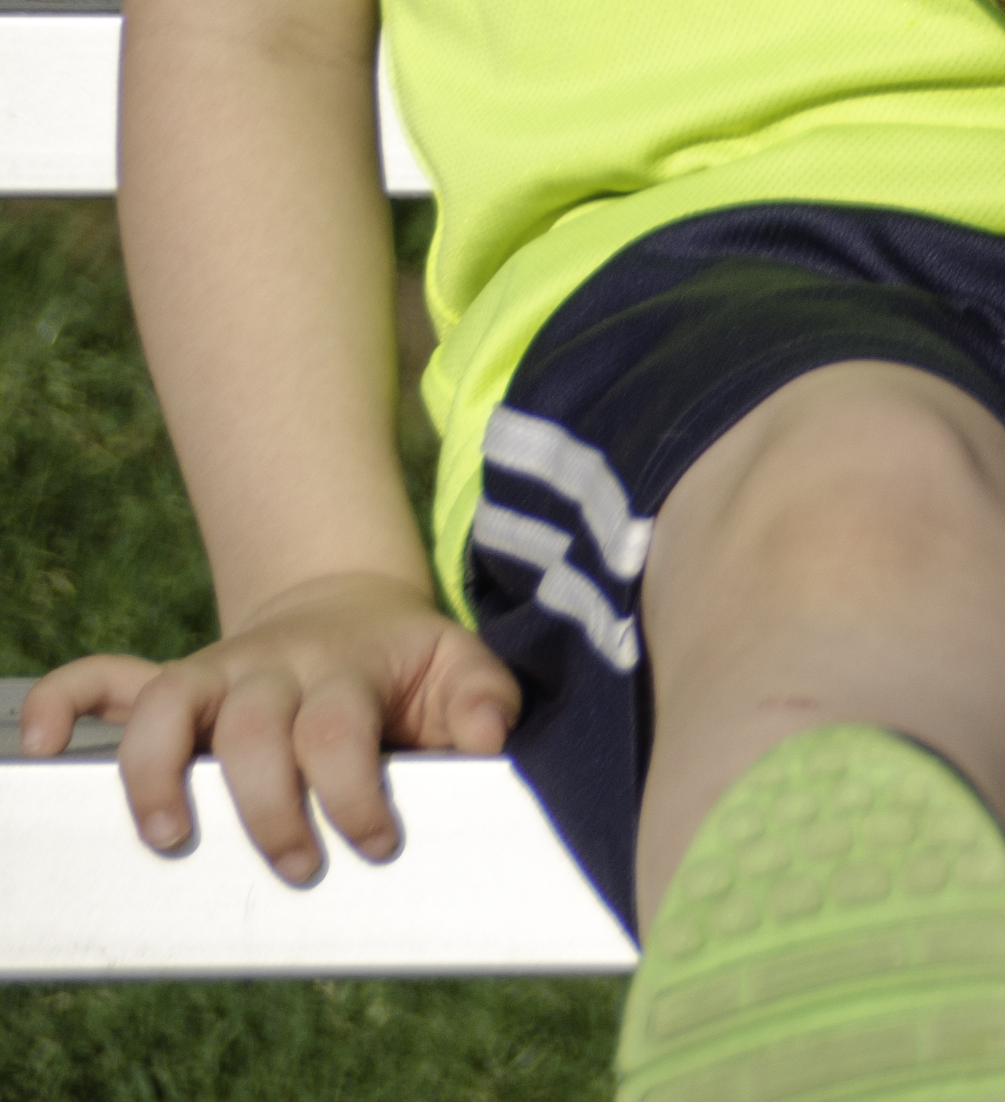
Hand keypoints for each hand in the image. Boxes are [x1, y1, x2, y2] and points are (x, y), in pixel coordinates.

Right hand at [16, 574, 520, 883]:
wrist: (349, 610)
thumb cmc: (406, 665)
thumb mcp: (459, 669)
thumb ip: (484, 700)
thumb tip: (488, 740)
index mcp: (344, 667)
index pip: (337, 729)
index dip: (354, 793)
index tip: (377, 843)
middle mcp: (270, 667)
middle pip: (250, 730)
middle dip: (268, 809)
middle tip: (298, 866)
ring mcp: (213, 672)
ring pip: (165, 705)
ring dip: (156, 772)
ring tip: (171, 838)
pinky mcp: (172, 682)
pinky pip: (102, 677)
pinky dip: (64, 701)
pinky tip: (42, 743)